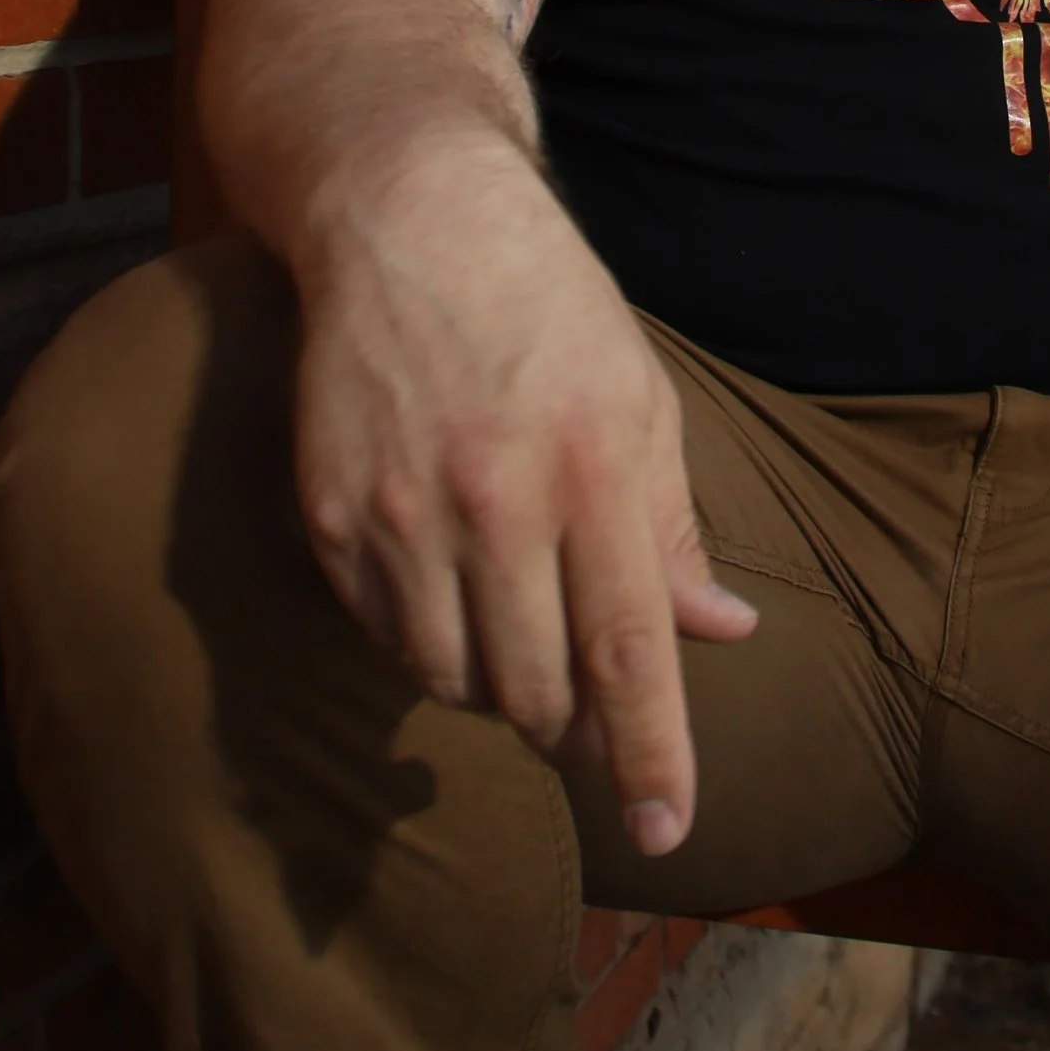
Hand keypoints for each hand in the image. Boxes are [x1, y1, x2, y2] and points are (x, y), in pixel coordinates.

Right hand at [290, 132, 755, 854]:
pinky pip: (383, 633)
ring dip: (493, 689)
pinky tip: (446, 589)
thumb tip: (720, 632)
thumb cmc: (550, 308)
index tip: (670, 831)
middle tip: (581, 711)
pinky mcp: (329, 513)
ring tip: (514, 634)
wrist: (410, 219)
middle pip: (532, 689)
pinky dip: (424, 640)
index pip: (628, 655)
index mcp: (591, 471)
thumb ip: (673, 528)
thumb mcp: (640, 398)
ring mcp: (400, 511)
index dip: (649, 757)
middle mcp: (493, 501)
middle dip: (566, 726)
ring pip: (451, 678)